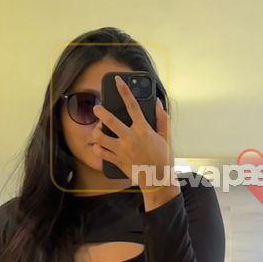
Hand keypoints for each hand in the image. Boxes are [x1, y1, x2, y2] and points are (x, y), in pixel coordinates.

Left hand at [91, 75, 175, 192]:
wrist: (157, 180)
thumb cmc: (163, 158)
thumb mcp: (166, 137)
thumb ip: (162, 119)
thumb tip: (158, 103)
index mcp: (143, 130)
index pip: (132, 106)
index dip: (124, 91)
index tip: (117, 81)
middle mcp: (130, 138)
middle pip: (110, 120)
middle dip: (100, 112)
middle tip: (97, 108)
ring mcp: (121, 150)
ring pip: (100, 137)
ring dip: (96, 132)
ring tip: (97, 130)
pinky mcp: (116, 160)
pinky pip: (101, 152)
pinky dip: (97, 148)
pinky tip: (98, 145)